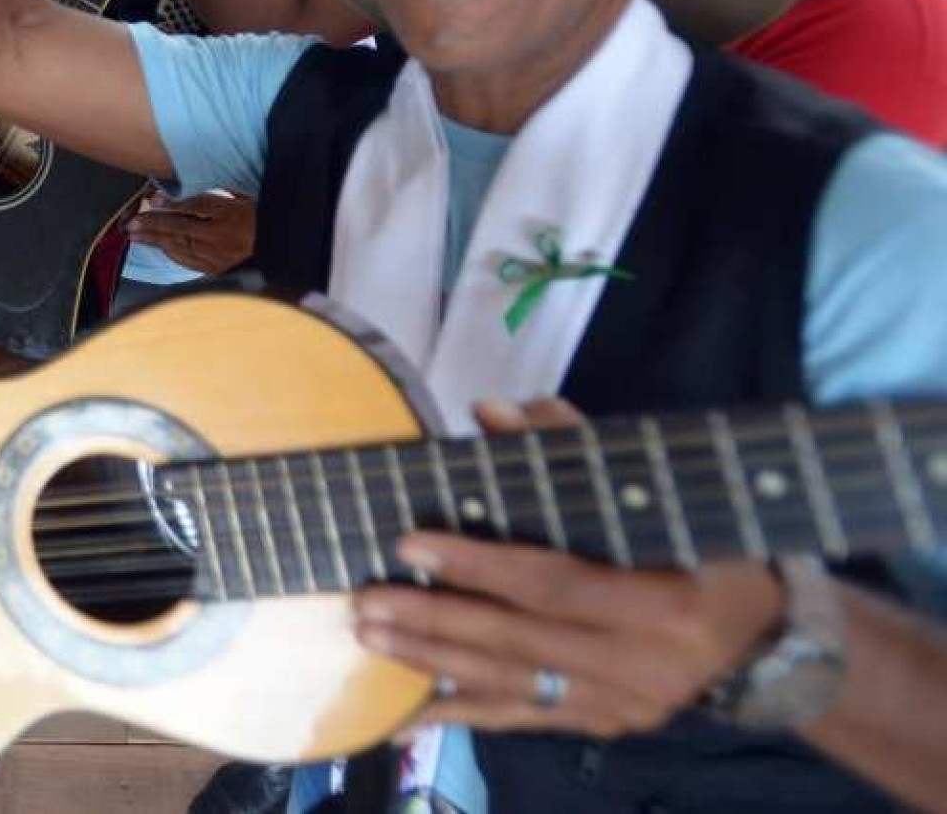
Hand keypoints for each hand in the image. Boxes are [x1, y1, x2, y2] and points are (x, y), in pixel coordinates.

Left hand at [128, 190, 254, 274]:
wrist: (278, 247)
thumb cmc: (258, 217)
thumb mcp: (242, 196)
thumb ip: (215, 191)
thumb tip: (183, 184)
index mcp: (230, 213)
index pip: (195, 206)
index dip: (171, 203)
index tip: (151, 200)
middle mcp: (222, 235)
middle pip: (180, 227)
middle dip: (152, 224)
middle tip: (131, 223)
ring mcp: (218, 255)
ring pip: (180, 245)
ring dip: (155, 240)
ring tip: (135, 235)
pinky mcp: (216, 268)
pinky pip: (188, 260)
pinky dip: (171, 252)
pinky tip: (158, 247)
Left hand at [355, 397, 785, 739]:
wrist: (770, 643)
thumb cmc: (710, 552)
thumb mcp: (664, 496)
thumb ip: (577, 451)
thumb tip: (493, 411)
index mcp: (664, 603)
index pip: (554, 584)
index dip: (479, 565)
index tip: (411, 544)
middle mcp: (641, 666)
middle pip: (519, 642)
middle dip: (435, 620)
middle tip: (367, 600)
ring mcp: (621, 706)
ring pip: (511, 685)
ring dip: (433, 661)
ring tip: (369, 637)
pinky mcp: (603, 726)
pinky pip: (520, 720)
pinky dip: (461, 711)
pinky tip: (406, 710)